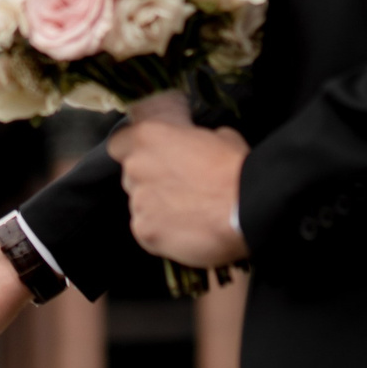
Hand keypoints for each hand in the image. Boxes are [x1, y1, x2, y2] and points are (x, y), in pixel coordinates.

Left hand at [108, 119, 249, 267]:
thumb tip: (196, 144)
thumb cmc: (235, 170)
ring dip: (156, 207)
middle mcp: (136, 167)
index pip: (120, 143)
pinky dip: (161, 232)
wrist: (246, 210)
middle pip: (131, 175)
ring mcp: (138, 201)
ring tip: (186, 212)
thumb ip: (194, 139)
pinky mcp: (144, 231)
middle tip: (177, 187)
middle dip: (149, 180)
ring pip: (139, 204)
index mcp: (149, 136)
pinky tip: (185, 230)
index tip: (151, 158)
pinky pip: (146, 230)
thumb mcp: (221, 136)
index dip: (135, 151)